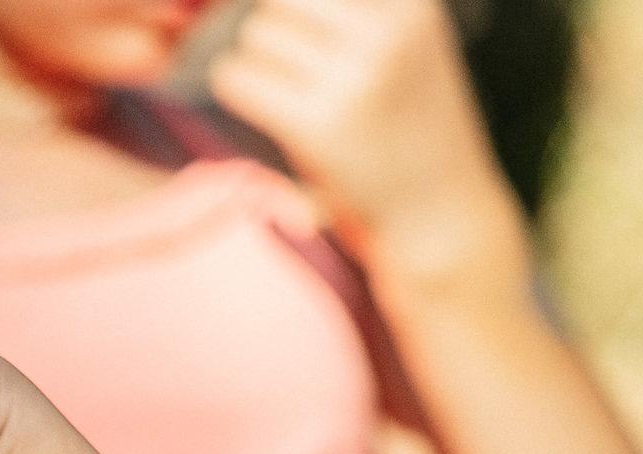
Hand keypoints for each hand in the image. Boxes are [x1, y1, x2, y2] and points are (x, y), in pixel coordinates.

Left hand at [210, 0, 524, 286]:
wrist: (441, 209)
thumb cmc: (411, 126)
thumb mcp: (407, 46)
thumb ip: (356, 15)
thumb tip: (267, 6)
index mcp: (411, 5)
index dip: (293, 9)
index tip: (296, 36)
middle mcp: (388, 31)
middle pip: (279, 0)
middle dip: (272, 27)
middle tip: (285, 63)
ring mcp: (355, 77)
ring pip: (256, 34)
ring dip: (254, 59)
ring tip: (283, 88)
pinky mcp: (318, 124)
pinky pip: (237, 78)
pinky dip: (236, 88)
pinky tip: (262, 106)